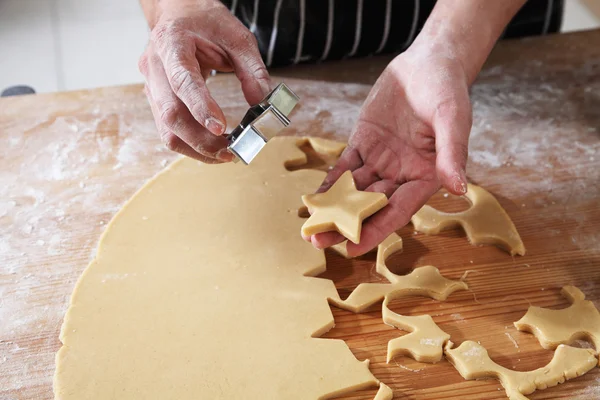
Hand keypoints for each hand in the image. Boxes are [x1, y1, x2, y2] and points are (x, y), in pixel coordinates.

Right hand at [138, 0, 270, 162]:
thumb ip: (252, 70)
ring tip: (225, 155)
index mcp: (172, 43)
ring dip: (196, 148)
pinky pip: (168, 131)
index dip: (200, 107)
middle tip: (232, 151)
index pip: (183, 81)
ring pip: (166, 130)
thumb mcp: (238, 37)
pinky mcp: (155, 100)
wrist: (179, 13)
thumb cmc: (207, 22)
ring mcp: (150, 85)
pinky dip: (191, 144)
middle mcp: (154, 66)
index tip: (221, 129)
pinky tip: (212, 148)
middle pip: (171, 114)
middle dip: (202, 139)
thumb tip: (263, 104)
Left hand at [305, 49, 471, 255]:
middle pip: (370, 206)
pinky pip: (344, 167)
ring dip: (332, 208)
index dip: (375, 230)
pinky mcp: (364, 143)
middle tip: (318, 241)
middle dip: (345, 224)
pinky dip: (330, 183)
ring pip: (354, 190)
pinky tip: (313, 199)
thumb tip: (459, 188)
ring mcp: (381, 160)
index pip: (398, 210)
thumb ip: (452, 154)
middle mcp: (402, 174)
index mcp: (426, 176)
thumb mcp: (453, 119)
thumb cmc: (448, 89)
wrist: (429, 61)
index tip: (352, 248)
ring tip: (309, 227)